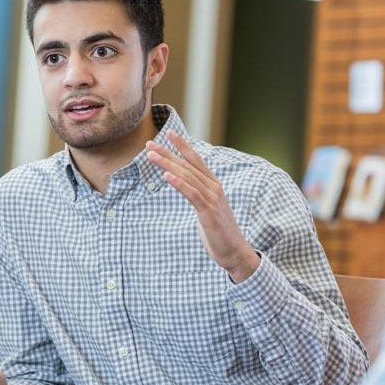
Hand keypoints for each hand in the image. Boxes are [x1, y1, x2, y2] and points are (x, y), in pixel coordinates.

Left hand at [146, 131, 259, 281]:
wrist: (234, 251)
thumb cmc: (218, 232)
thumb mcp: (207, 208)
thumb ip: (198, 195)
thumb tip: (186, 187)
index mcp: (213, 185)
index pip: (196, 160)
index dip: (182, 145)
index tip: (168, 133)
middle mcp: (214, 187)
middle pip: (188, 165)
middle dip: (168, 152)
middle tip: (149, 143)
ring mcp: (212, 199)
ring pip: (187, 176)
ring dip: (168, 164)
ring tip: (152, 156)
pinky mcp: (208, 212)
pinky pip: (192, 194)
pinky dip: (179, 183)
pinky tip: (166, 176)